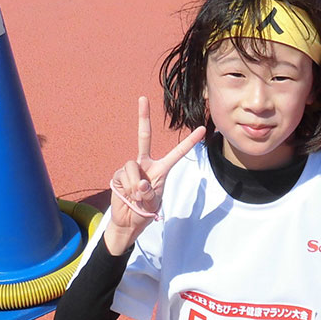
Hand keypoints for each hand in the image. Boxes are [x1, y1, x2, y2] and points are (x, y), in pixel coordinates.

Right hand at [104, 96, 204, 254]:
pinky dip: (128, 189)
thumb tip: (140, 183)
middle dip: (143, 117)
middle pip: (144, 137)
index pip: (177, 153)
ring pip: (132, 167)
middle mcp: (145, 164)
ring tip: (137, 197)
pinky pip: (124, 177)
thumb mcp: (153, 204)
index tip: (202, 129)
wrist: (127, 221)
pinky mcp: (118, 175)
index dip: (189, 142)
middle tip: (142, 98)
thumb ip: (148, 194)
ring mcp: (131, 168)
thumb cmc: (144, 210)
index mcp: (160, 169)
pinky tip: (128, 196)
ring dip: (135, 185)